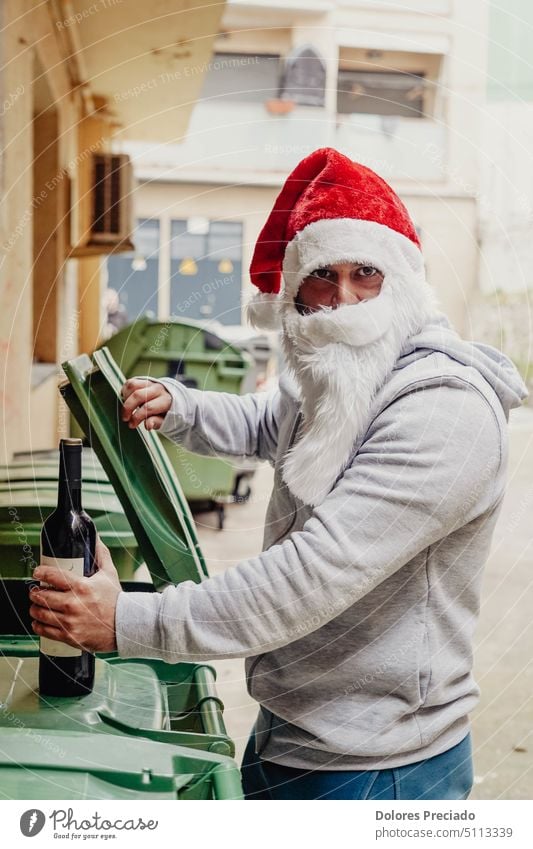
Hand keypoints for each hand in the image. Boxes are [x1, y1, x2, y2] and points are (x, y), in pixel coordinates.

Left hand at [29, 537, 121, 653]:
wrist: (124, 625)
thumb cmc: (116, 599)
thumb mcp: (109, 574)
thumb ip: (101, 555)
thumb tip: (96, 539)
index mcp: (82, 586)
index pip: (53, 576)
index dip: (41, 572)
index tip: (37, 572)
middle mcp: (73, 604)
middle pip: (42, 596)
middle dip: (35, 592)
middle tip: (36, 591)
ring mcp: (70, 621)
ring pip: (40, 613)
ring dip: (34, 608)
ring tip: (35, 606)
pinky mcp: (69, 636)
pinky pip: (45, 630)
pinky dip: (38, 625)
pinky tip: (38, 621)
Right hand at [121, 377, 171, 429]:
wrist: (170, 399)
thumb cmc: (165, 412)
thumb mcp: (164, 420)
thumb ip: (156, 422)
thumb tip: (148, 425)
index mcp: (166, 399)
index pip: (148, 407)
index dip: (137, 417)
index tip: (131, 425)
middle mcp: (158, 388)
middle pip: (138, 395)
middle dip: (128, 408)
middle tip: (125, 418)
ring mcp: (150, 383)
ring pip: (133, 386)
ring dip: (125, 398)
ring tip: (126, 409)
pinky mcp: (143, 380)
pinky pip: (130, 382)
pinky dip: (125, 391)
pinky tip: (126, 401)